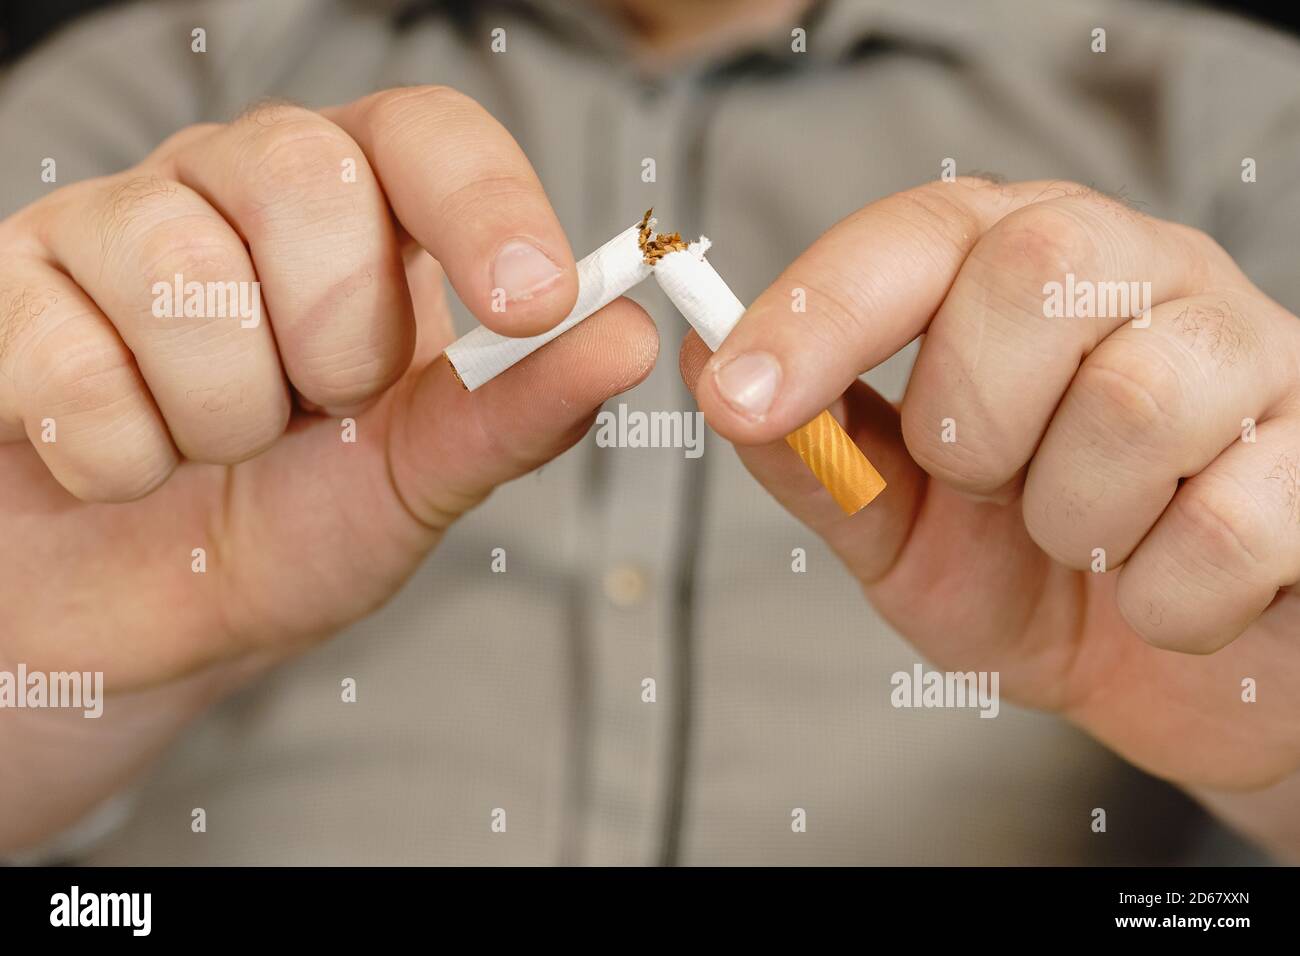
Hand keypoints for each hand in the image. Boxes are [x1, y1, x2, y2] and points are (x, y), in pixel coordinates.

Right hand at [0, 88, 655, 846]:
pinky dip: (121, 455)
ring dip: (225, 413)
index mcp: (359, 212)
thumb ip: (518, 409)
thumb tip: (631, 339)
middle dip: (334, 337)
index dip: (487, 205)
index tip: (533, 302)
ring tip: (220, 445)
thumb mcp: (422, 476)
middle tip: (319, 409)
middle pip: (306, 173)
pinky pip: (68, 358)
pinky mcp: (8, 293)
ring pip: (182, 270)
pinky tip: (124, 463)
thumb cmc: (290, 525)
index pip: (427, 134)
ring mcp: (110, 227)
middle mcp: (234, 185)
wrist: (147, 614)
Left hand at [683, 178, 1299, 796]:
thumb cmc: (1030, 580)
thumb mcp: (898, 529)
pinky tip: (1169, 590)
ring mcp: (1248, 352)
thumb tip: (711, 362)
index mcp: (1018, 266)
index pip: (915, 234)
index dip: (820, 309)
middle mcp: (1139, 273)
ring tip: (1084, 542)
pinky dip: (1166, 599)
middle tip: (988, 487)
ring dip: (1072, 521)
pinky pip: (1231, 525)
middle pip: (1034, 273)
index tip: (745, 396)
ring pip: (1138, 401)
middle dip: (973, 422)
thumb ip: (816, 453)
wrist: (1174, 670)